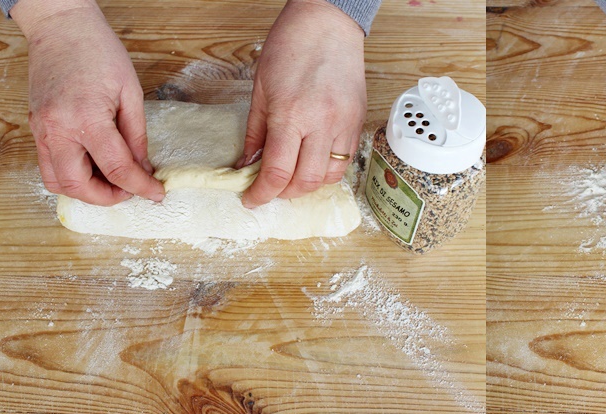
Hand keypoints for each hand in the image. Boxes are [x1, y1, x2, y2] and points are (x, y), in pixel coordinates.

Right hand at [11, 0, 163, 205]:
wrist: (61, 26)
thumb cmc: (97, 49)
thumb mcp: (130, 90)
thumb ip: (136, 134)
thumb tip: (141, 167)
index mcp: (86, 117)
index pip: (117, 168)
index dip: (140, 186)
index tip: (155, 193)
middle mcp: (57, 129)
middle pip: (78, 185)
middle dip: (107, 197)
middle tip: (129, 190)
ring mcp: (41, 129)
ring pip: (57, 181)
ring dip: (84, 190)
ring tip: (109, 180)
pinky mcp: (34, 127)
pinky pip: (47, 164)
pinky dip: (69, 174)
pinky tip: (90, 165)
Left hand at [238, 0, 366, 208]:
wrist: (327, 23)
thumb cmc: (290, 47)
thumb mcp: (261, 89)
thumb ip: (255, 132)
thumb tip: (248, 164)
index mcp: (291, 114)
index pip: (277, 172)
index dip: (262, 194)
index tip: (251, 199)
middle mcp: (321, 123)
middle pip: (306, 181)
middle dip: (284, 193)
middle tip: (269, 189)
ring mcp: (344, 123)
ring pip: (329, 175)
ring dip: (307, 184)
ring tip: (291, 176)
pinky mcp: (357, 120)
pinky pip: (345, 159)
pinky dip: (326, 168)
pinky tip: (311, 160)